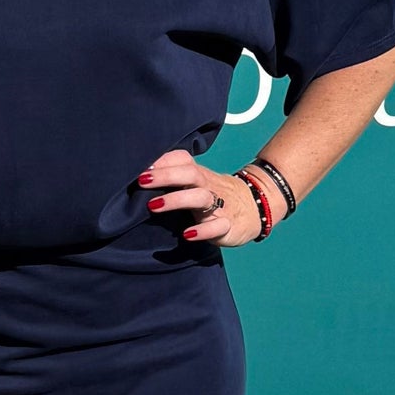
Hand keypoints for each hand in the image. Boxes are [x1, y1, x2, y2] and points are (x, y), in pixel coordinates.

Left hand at [138, 150, 262, 246]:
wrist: (254, 208)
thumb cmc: (213, 195)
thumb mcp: (196, 183)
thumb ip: (173, 177)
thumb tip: (140, 177)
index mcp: (198, 175)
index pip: (183, 160)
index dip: (163, 160)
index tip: (141, 167)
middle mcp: (208, 186)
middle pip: (190, 174)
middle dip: (166, 175)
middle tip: (142, 181)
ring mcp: (219, 205)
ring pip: (201, 197)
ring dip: (177, 200)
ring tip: (153, 206)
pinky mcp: (227, 226)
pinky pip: (218, 226)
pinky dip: (203, 231)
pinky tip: (188, 235)